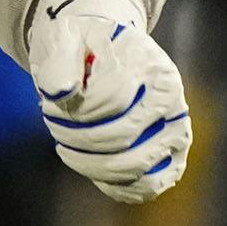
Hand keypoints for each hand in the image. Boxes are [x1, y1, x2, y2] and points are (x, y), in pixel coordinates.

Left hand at [26, 0, 191, 202]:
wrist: (104, 55)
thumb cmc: (80, 48)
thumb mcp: (63, 38)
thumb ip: (58, 61)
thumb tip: (60, 92)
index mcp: (149, 63)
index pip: (110, 100)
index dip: (72, 109)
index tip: (50, 102)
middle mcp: (171, 97)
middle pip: (120, 136)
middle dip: (74, 136)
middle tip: (53, 123)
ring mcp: (177, 128)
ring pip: (132, 166)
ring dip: (87, 163)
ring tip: (67, 145)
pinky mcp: (173, 157)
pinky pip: (146, 186)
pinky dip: (112, 184)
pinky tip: (88, 164)